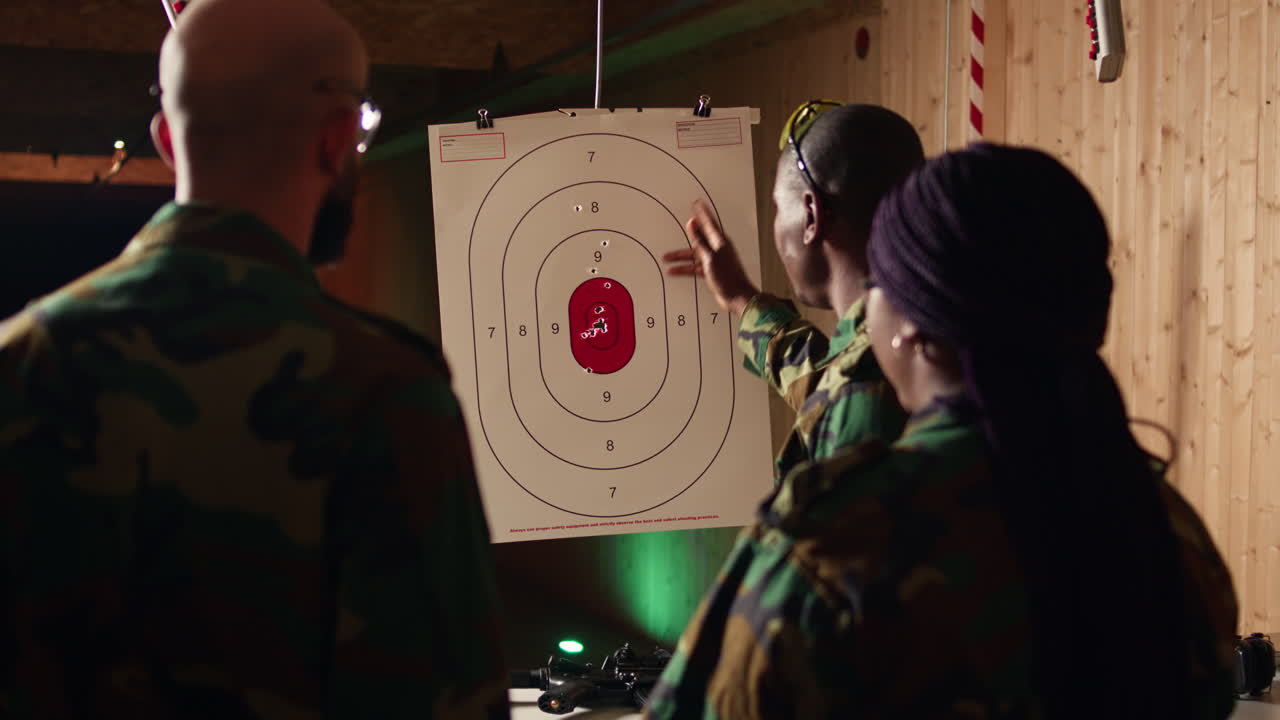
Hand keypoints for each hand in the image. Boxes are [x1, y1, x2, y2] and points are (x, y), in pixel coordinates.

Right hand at [663, 200, 758, 315]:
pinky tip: (674, 271)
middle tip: (683, 221)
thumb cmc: (728, 277)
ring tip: (666, 257)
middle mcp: (718, 249)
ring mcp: (714, 260)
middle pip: (699, 238)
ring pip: (694, 254)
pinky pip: (694, 267)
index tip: (696, 203)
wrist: (736, 297)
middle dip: (689, 233)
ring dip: (680, 257)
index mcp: (720, 242)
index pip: (708, 223)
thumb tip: (692, 224)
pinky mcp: (711, 271)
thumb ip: (699, 241)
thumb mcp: (710, 257)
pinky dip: (685, 268)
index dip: (701, 213)